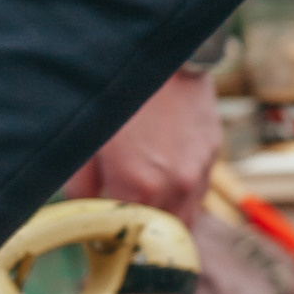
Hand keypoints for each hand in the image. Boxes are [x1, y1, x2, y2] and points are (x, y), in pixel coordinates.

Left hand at [65, 66, 220, 231]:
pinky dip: (180, 195)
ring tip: (142, 202)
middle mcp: (176, 185)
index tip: (98, 241)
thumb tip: (84, 214)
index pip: (125, 240)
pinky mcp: (212, 154)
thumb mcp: (87, 140)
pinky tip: (162, 175)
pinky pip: (197, 192)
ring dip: (164, 220)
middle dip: (141, 237)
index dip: (109, 243)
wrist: (166, 51)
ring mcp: (199, 171)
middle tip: (121, 226)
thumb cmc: (120, 93)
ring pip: (186, 220)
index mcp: (139, 186)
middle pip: (161, 238)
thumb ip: (81, 188)